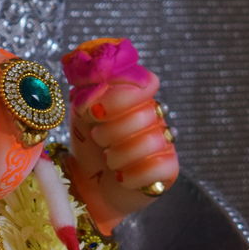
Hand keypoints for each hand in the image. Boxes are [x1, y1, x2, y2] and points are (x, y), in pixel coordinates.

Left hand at [61, 38, 178, 230]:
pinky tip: (121, 177)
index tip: (93, 111)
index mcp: (136, 96)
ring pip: (151, 140)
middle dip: (111, 130)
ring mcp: (164, 142)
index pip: (146, 82)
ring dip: (118, 155)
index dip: (119, 97)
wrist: (86, 183)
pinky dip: (132, 176)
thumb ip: (88, 83)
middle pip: (145, 113)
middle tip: (97, 139)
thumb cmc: (85, 141)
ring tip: (108, 160)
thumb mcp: (80, 108)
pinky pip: (157, 167)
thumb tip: (92, 65)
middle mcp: (154, 116)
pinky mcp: (168, 169)